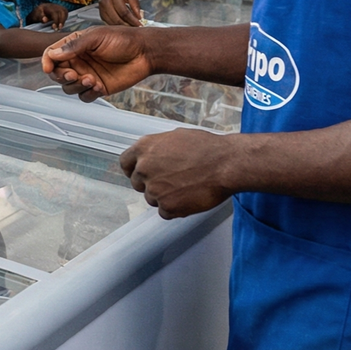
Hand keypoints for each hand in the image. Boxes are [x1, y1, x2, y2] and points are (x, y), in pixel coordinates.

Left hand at [30, 2, 68, 28]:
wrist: (38, 10)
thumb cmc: (37, 14)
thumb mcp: (35, 16)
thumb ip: (40, 17)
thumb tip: (44, 19)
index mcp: (47, 7)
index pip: (54, 13)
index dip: (55, 21)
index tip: (54, 27)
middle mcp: (54, 5)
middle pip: (62, 11)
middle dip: (61, 20)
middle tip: (59, 28)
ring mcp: (58, 6)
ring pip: (64, 11)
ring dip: (64, 20)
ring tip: (60, 27)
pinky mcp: (61, 8)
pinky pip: (65, 12)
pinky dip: (65, 18)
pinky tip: (61, 24)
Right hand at [41, 26, 153, 99]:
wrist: (145, 53)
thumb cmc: (123, 39)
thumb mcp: (96, 37)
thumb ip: (74, 46)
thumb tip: (53, 54)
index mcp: (74, 46)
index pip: (52, 55)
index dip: (47, 62)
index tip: (48, 68)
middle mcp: (79, 61)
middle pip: (58, 74)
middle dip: (62, 76)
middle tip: (74, 74)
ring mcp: (87, 75)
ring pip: (69, 87)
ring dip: (76, 86)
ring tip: (92, 80)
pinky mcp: (98, 87)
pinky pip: (84, 97)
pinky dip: (89, 94)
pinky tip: (99, 86)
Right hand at [94, 0, 142, 25]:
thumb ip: (135, 3)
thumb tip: (139, 17)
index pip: (124, 12)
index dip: (133, 20)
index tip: (140, 25)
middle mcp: (106, 3)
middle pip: (118, 19)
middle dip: (128, 25)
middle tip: (136, 28)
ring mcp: (102, 9)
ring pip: (113, 23)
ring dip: (123, 27)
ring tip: (131, 27)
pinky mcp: (101, 14)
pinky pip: (109, 23)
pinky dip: (117, 26)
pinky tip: (124, 25)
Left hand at [120, 128, 235, 218]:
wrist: (225, 164)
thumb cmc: (206, 148)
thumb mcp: (175, 137)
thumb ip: (157, 149)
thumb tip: (153, 155)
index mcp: (144, 148)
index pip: (125, 163)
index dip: (133, 169)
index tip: (139, 174)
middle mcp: (144, 168)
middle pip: (137, 183)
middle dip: (151, 184)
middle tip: (171, 181)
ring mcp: (154, 189)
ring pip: (152, 199)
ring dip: (165, 196)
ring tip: (186, 187)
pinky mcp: (167, 206)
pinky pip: (165, 212)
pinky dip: (176, 208)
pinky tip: (188, 197)